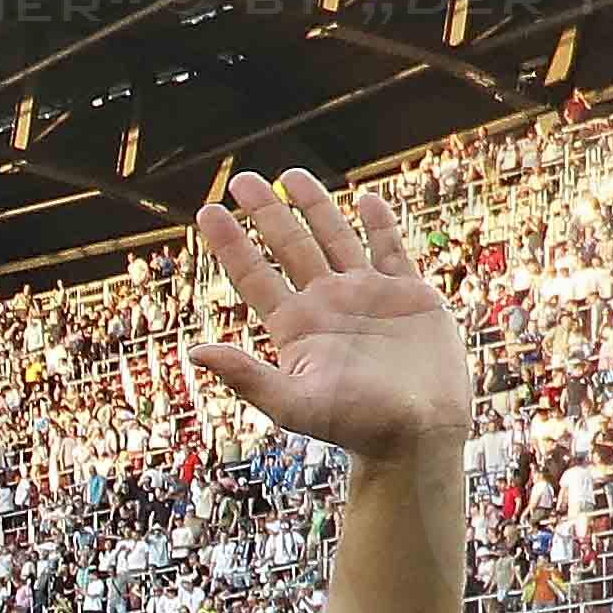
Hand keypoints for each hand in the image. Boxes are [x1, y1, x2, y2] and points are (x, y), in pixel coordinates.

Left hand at [188, 166, 475, 463]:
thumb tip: (194, 351)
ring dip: (315, 206)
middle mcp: (327, 305)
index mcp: (296, 326)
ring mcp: (368, 297)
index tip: (207, 211)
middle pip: (290, 246)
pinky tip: (365, 199)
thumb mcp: (292, 404)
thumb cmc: (355, 427)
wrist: (418, 436)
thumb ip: (245, 376)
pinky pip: (391, 250)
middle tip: (241, 179)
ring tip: (291, 175)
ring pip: (336, 239)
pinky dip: (380, 224)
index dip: (230, 244)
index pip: (254, 275)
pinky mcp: (412, 296)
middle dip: (266, 212)